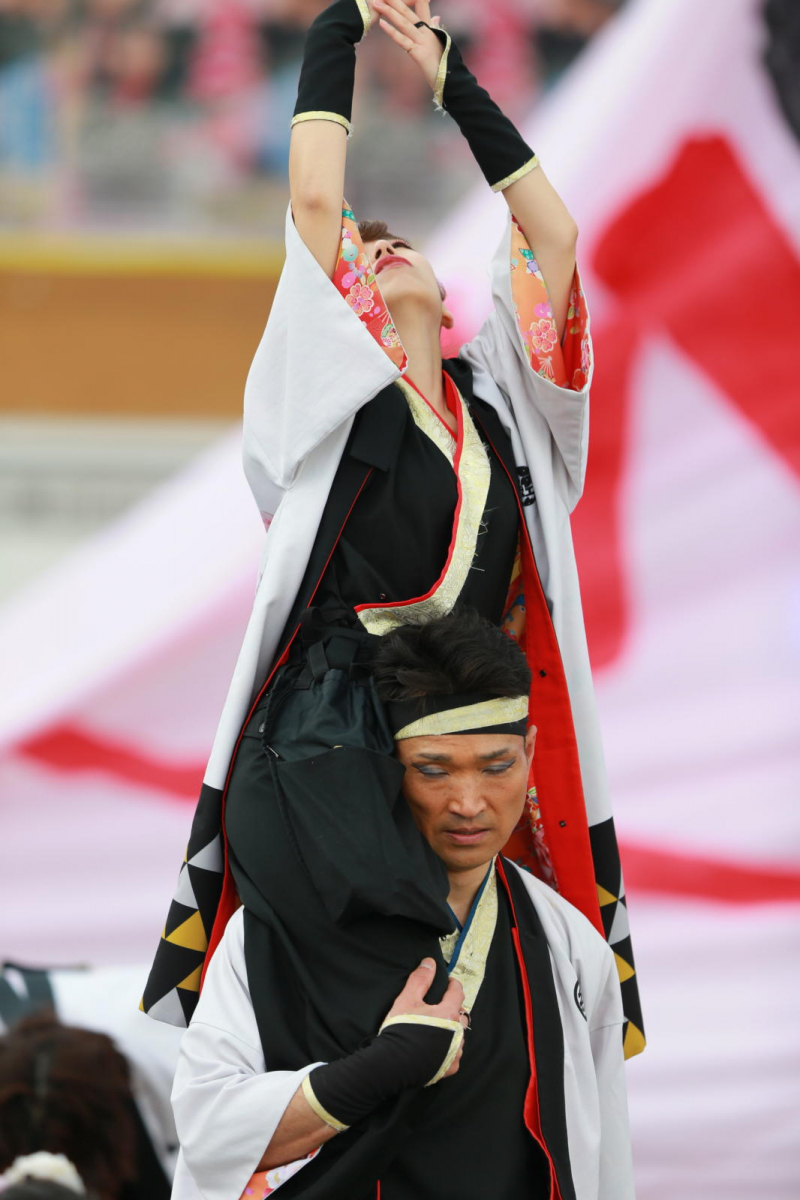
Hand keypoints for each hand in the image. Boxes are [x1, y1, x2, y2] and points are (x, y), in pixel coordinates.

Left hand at [373, 0, 444, 91]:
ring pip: (404, 22)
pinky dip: (392, 32)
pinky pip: (403, 41)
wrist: (451, 80)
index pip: (422, 6)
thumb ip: (436, 28)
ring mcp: (423, 42)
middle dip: (394, 1)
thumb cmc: (445, 64)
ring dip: (389, 11)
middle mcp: (427, 32)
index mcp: (431, 29)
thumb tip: (436, 17)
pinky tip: (382, 23)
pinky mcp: (418, 53)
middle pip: (408, 12)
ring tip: (377, 3)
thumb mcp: (440, 43)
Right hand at [384, 958, 465, 1078]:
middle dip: (453, 1008)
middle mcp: (457, 1033)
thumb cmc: (401, 1029)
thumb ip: (420, 979)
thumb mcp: (407, 999)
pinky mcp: (450, 1067)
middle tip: (440, 1006)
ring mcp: (455, 1052)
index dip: (452, 985)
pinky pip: (454, 1054)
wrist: (393, 1064)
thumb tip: (429, 962)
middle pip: (460, 1015)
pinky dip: (448, 1049)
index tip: (448, 982)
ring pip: (459, 1035)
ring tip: (438, 1028)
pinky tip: (437, 1047)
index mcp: (449, 1013)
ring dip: (452, 1030)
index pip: (458, 992)